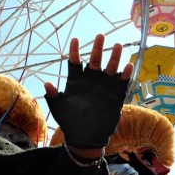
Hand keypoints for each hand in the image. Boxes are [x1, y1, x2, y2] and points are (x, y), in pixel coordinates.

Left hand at [44, 34, 132, 148]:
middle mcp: (90, 81)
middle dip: (97, 48)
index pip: (75, 62)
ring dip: (114, 57)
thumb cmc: (69, 122)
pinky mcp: (115, 96)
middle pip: (94, 60)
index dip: (74, 51)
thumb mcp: (59, 108)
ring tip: (118, 46)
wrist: (85, 138)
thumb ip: (53, 96)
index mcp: (76, 81)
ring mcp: (103, 87)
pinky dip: (125, 75)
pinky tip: (127, 66)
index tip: (75, 39)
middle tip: (100, 36)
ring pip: (110, 68)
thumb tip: (47, 84)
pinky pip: (121, 83)